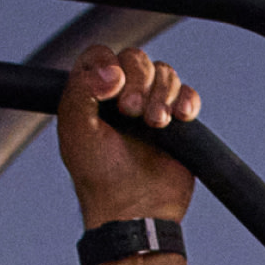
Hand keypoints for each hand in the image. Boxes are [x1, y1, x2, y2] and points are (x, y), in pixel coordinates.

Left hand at [59, 49, 199, 225]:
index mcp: (91, 94)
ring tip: (156, 125)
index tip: (112, 89)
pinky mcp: (177, 122)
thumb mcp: (76, 129)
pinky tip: (179, 119)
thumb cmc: (98, 176)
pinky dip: (187, 101)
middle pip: (137, 58)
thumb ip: (82, 89)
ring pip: (165, 73)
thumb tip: (113, 71)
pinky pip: (188, 94)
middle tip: (131, 112)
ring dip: (162, 95)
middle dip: (139, 82)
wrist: (134, 210)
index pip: (101, 54)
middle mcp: (120, 96)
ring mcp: (150, 107)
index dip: (109, 64)